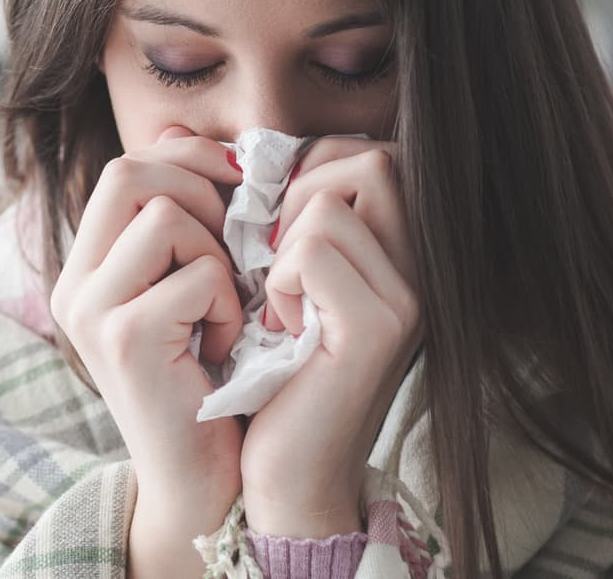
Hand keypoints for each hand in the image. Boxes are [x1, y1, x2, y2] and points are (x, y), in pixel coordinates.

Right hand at [49, 124, 248, 551]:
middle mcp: (74, 284)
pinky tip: (225, 345)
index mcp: (86, 267)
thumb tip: (192, 137)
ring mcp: (91, 310)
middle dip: (203, 193)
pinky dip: (228, 305)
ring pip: (168, 216)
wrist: (203, 481)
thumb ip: (185, 219)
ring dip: (218, 255)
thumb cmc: (211, 382)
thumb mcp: (192, 287)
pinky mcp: (123, 339)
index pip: (127, 165)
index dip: (189, 161)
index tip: (238, 189)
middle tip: (236, 245)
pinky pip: (197, 274)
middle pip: (133, 172)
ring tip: (224, 307)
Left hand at [239, 135, 423, 539]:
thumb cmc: (269, 376)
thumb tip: (190, 136)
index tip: (273, 232)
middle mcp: (422, 270)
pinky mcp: (378, 329)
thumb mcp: (270, 279)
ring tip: (277, 305)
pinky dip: (278, 283)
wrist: (284, 476)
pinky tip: (279, 329)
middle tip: (272, 262)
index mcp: (401, 253)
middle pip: (366, 159)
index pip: (368, 153)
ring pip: (329, 204)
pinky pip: (314, 251)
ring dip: (280, 250)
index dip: (307, 172)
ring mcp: (408, 298)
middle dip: (297, 197)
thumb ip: (264, 211)